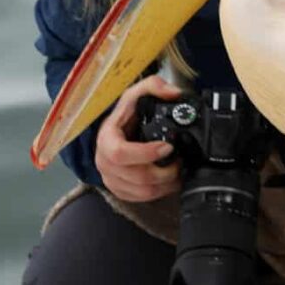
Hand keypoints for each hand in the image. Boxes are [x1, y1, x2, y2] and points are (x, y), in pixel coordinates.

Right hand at [95, 74, 182, 201]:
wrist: (117, 130)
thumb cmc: (126, 113)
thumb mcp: (137, 92)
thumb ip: (154, 86)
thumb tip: (173, 93)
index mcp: (106, 138)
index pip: (120, 153)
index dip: (146, 153)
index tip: (167, 147)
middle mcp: (104, 161)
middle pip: (135, 176)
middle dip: (163, 172)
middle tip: (179, 162)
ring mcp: (111, 178)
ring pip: (140, 191)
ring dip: (164, 184)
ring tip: (178, 171)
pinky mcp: (119, 189)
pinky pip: (140, 198)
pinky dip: (158, 192)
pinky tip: (168, 180)